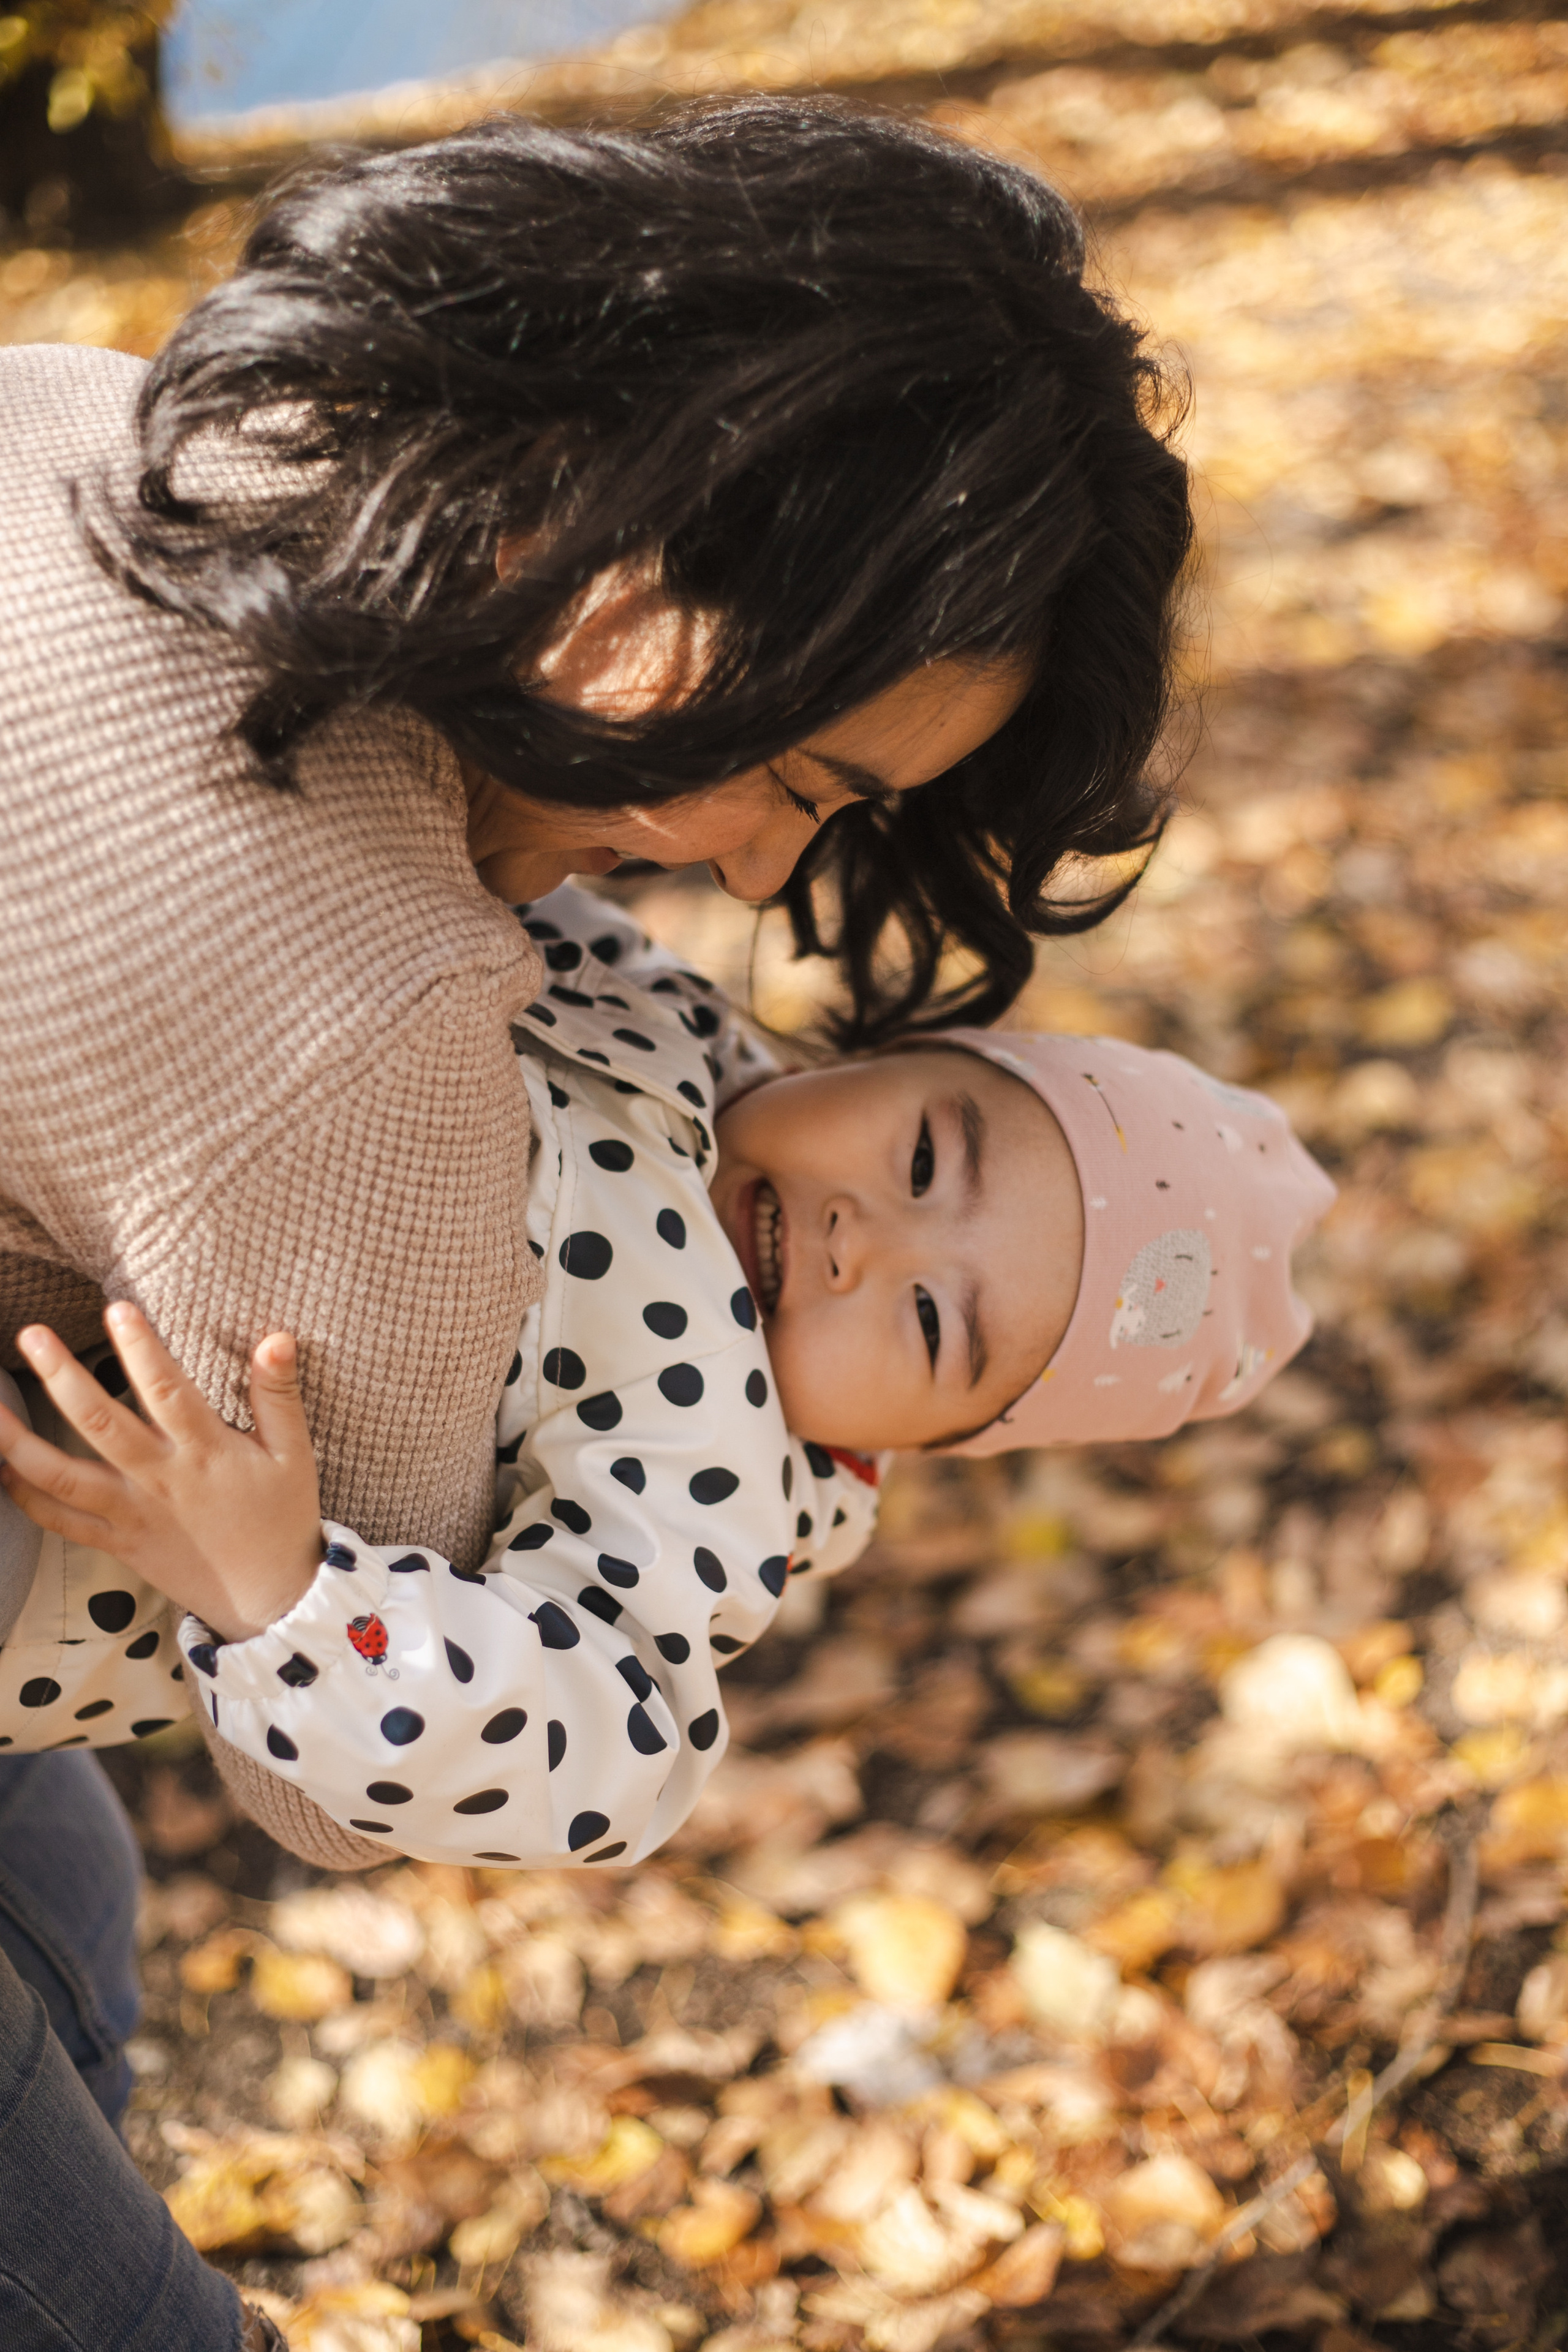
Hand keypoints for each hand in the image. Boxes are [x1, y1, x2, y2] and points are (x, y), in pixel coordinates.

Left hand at [0, 1305, 323, 1643]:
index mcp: (205, 1452)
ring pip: (63, 1476)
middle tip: (32, 1336)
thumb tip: (276, 1338)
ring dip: (21, 1441)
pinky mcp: (117, 1542)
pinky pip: (63, 1522)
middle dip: (62, 1377)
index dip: (142, 1349)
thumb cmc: (282, 1518)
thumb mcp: (293, 1454)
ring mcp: (132, 1513)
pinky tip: (3, 1470)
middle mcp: (160, 1480)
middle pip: (101, 1423)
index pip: (167, 1391)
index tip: (117, 1310)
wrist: (268, 1599)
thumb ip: (278, 1396)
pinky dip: (28, 1498)